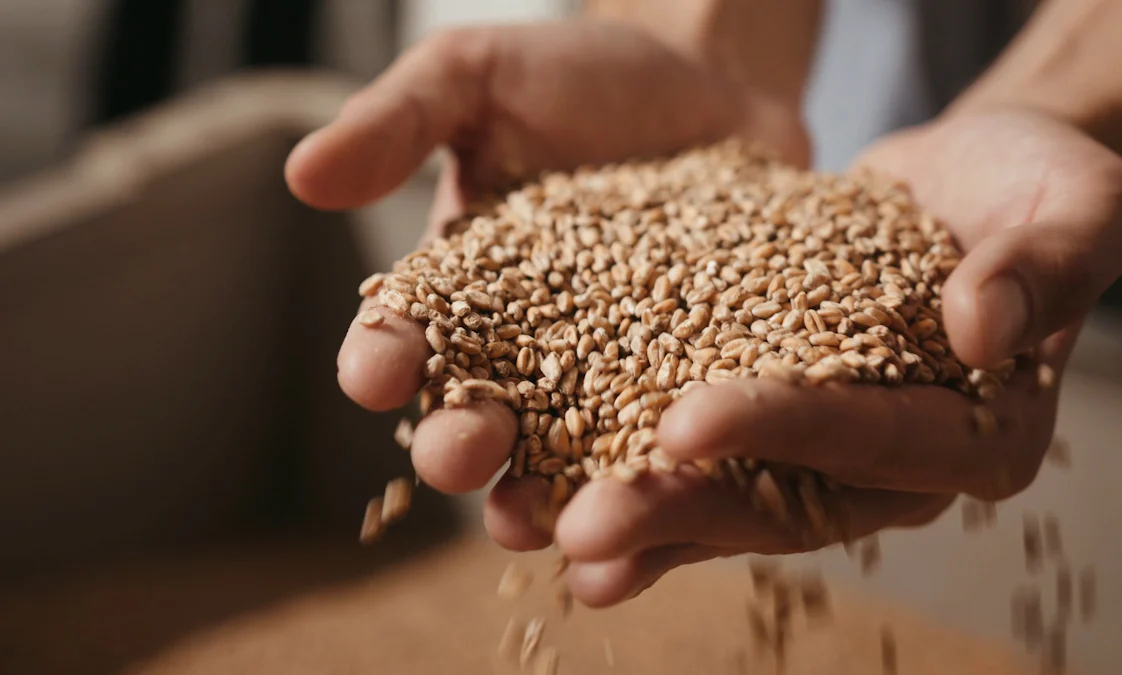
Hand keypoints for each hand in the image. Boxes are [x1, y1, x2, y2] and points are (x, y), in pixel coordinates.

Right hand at [284, 18, 807, 586]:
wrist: (714, 82)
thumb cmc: (586, 76)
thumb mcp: (479, 76)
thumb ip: (397, 124)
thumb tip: (302, 175)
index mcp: (459, 288)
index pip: (404, 334)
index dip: (384, 356)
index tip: (376, 371)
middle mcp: (525, 347)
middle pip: (476, 414)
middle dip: (457, 442)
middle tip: (459, 454)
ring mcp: (610, 373)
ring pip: (564, 455)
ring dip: (543, 492)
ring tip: (536, 519)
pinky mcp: (688, 384)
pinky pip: (667, 443)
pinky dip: (656, 478)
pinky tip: (657, 506)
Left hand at [538, 107, 1121, 606]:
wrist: (962, 181)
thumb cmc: (1031, 185)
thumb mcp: (1077, 204)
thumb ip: (1046, 267)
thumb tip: (983, 327)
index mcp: (981, 436)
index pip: (874, 438)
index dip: (781, 431)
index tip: (686, 420)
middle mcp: (898, 466)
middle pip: (783, 500)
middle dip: (678, 509)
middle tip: (581, 524)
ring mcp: (826, 453)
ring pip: (724, 497)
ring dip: (633, 514)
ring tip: (541, 530)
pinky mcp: (772, 424)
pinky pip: (697, 460)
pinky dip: (631, 475)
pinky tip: (552, 495)